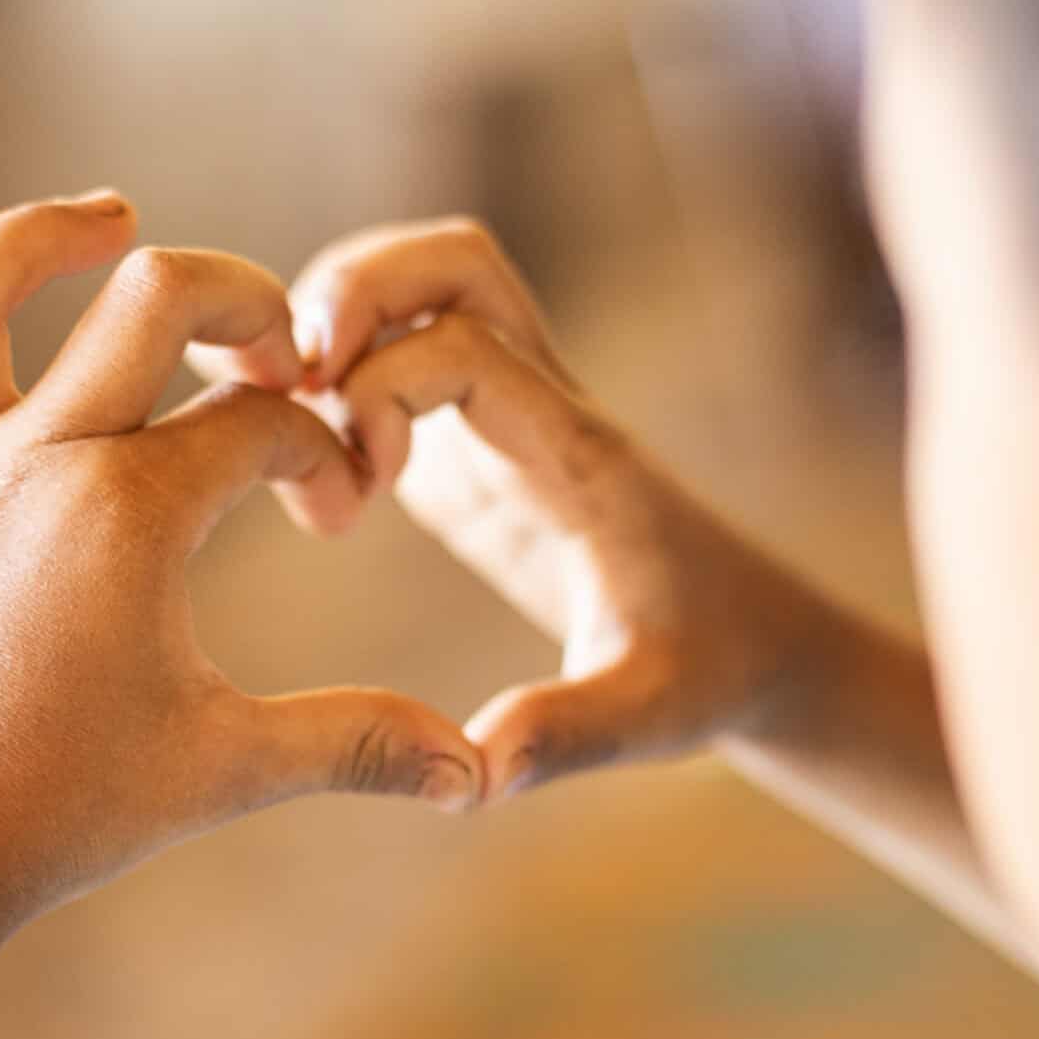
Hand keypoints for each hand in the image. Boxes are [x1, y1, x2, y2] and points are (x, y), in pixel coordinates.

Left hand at [0, 192, 481, 954]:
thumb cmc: (61, 814)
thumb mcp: (227, 768)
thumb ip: (359, 746)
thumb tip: (477, 773)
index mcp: (128, 511)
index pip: (261, 420)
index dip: (323, 452)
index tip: (331, 519)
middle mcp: (32, 460)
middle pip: (148, 297)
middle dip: (236, 298)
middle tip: (273, 344)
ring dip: (45, 236)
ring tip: (111, 218)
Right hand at [199, 216, 845, 802]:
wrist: (758, 646)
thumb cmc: (707, 674)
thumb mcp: (646, 717)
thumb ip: (562, 734)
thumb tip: (474, 776)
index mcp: (577, 457)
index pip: (471, 350)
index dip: (389, 387)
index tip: (362, 486)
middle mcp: (544, 409)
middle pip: (451, 262)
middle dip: (353, 289)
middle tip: (285, 384)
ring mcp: (511, 416)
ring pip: (424, 284)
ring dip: (336, 314)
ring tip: (280, 416)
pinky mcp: (481, 446)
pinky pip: (405, 348)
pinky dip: (337, 365)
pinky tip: (302, 454)